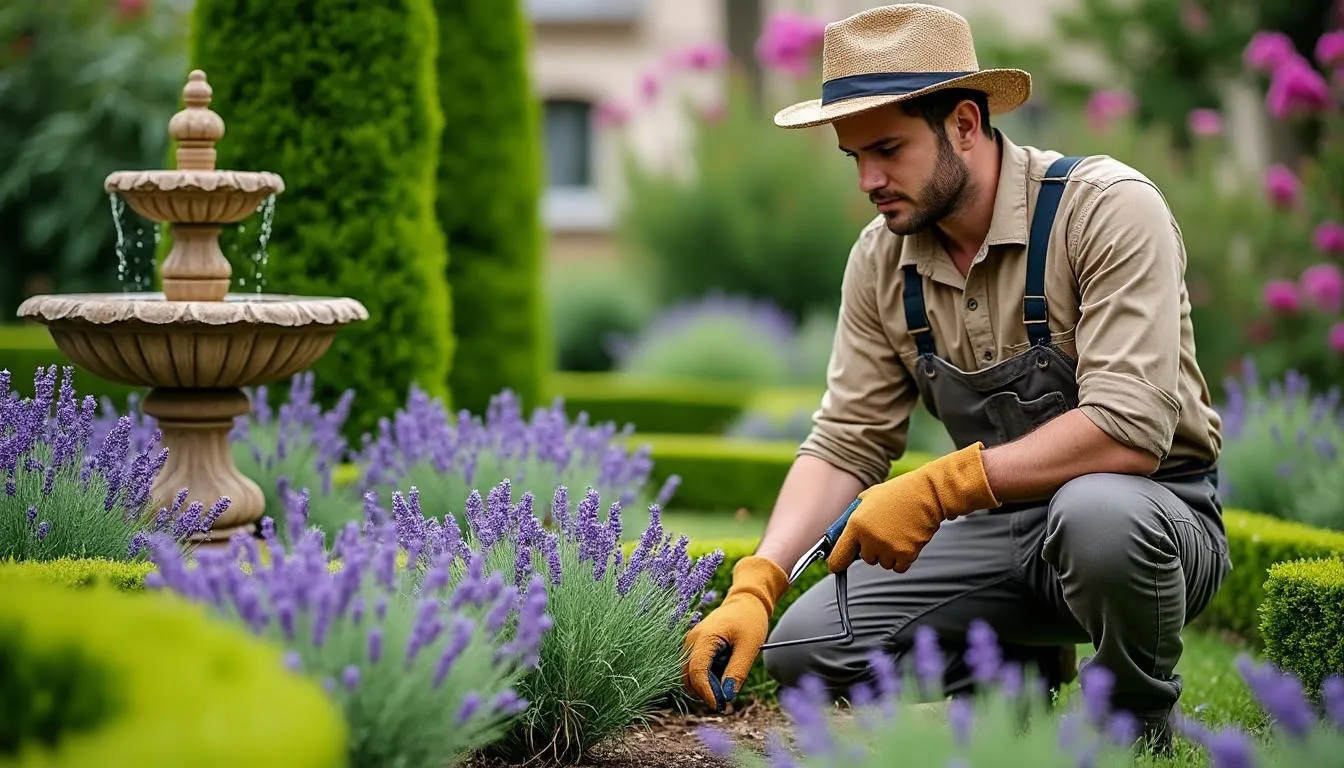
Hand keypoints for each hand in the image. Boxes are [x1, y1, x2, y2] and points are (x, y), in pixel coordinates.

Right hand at [682, 555, 789, 711]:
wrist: (746, 601)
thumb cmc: (749, 620)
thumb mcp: (749, 647)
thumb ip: (737, 672)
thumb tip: (727, 696)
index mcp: (704, 638)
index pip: (697, 672)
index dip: (707, 694)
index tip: (722, 707)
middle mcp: (691, 641)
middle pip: (688, 677)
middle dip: (705, 693)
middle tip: (727, 703)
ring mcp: (691, 644)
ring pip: (690, 676)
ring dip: (706, 687)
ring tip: (729, 685)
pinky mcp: (696, 647)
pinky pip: (696, 668)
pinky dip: (707, 678)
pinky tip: (724, 674)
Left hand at [827, 442, 999, 572]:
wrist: (927, 494)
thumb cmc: (897, 494)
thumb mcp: (866, 498)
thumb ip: (852, 518)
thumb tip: (839, 536)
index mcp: (856, 524)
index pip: (839, 556)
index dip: (837, 563)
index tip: (837, 566)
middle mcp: (870, 539)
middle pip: (865, 558)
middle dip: (872, 549)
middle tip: (884, 531)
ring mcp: (889, 548)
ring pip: (883, 563)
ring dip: (888, 554)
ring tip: (898, 532)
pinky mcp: (906, 555)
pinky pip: (898, 567)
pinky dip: (902, 559)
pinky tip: (906, 541)